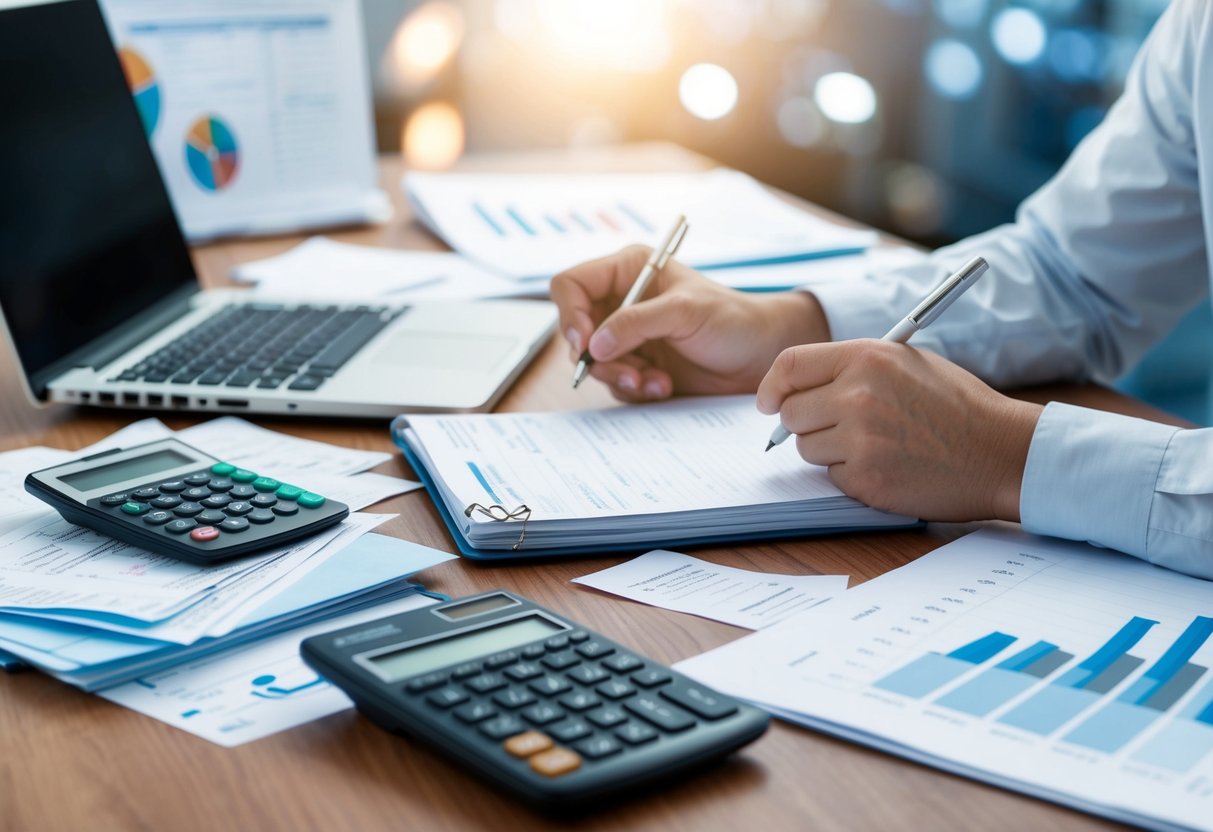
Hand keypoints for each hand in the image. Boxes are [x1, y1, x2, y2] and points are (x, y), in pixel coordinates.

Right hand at [550, 245, 829, 400]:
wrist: (761, 357)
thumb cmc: (732, 319)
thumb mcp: (685, 312)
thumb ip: (636, 323)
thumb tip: (593, 344)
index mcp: (627, 271)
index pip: (571, 286)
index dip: (570, 314)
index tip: (585, 343)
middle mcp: (621, 302)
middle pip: (576, 330)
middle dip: (599, 358)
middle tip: (629, 373)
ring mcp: (628, 337)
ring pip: (594, 363)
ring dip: (621, 377)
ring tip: (655, 382)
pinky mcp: (638, 366)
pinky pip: (615, 383)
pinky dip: (636, 389)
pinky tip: (663, 386)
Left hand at [756, 340, 1042, 521]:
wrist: (999, 451)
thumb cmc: (955, 405)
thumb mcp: (905, 362)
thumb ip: (851, 368)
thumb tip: (796, 385)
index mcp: (866, 358)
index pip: (790, 366)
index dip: (772, 386)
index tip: (768, 401)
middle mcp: (857, 395)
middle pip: (791, 412)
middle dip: (805, 422)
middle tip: (838, 426)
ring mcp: (860, 439)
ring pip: (807, 448)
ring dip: (830, 450)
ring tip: (876, 443)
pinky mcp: (867, 478)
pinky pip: (832, 476)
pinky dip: (852, 474)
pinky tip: (889, 464)